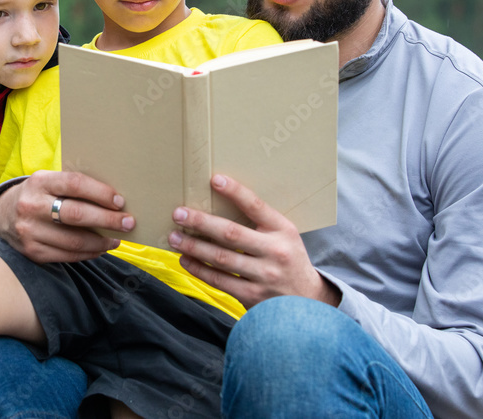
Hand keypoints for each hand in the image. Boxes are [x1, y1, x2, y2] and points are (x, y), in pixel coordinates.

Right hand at [0, 170, 134, 263]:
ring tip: (116, 239)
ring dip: (101, 242)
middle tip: (128, 223)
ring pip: (74, 241)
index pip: (75, 184)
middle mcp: (32, 206)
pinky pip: (67, 256)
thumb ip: (72, 187)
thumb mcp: (48, 182)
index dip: (100, 193)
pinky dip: (88, 254)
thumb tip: (113, 200)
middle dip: (108, 220)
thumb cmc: (37, 195)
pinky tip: (99, 249)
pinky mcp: (32, 251)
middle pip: (76, 214)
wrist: (1, 216)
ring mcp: (30, 231)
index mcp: (39, 182)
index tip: (120, 202)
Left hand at [168, 174, 340, 307]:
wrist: (308, 302)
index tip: (215, 179)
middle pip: (231, 234)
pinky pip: (219, 280)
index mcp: (284, 230)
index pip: (257, 206)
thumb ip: (260, 224)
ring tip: (174, 238)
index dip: (236, 192)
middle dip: (201, 222)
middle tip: (178, 213)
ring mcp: (264, 276)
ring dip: (194, 246)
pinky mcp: (252, 296)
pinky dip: (199, 269)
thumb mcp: (285, 236)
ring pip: (221, 258)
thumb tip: (219, 203)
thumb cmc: (288, 260)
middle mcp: (275, 252)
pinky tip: (185, 259)